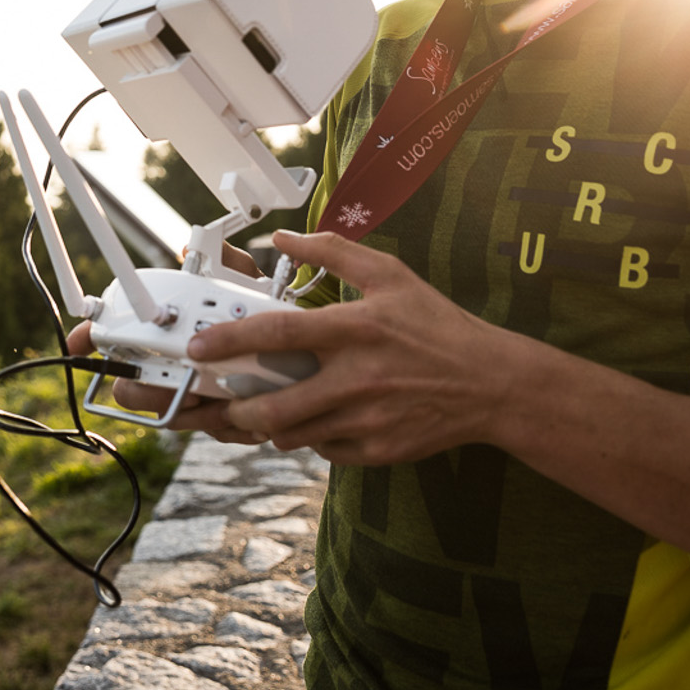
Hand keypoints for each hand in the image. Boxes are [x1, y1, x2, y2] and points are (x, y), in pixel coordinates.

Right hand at [62, 243, 270, 443]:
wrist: (311, 356)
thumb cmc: (272, 318)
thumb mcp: (252, 285)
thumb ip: (225, 263)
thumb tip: (188, 249)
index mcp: (171, 335)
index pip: (118, 339)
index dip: (92, 339)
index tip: (81, 342)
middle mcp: (175, 368)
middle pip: (130, 387)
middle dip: (145, 389)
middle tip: (178, 381)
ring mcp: (195, 398)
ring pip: (169, 417)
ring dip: (191, 412)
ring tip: (215, 400)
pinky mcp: (223, 422)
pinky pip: (214, 433)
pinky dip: (231, 426)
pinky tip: (248, 414)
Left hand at [185, 229, 529, 464]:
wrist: (491, 383)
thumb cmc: (438, 325)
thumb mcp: (391, 275)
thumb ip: (334, 252)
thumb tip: (282, 238)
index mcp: (356, 329)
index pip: (278, 334)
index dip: (229, 340)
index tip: (198, 347)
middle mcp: (357, 378)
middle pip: (275, 405)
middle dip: (236, 408)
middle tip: (226, 399)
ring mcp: (367, 419)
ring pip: (293, 435)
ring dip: (271, 425)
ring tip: (270, 409)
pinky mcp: (378, 450)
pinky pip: (324, 451)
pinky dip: (312, 438)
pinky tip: (319, 420)